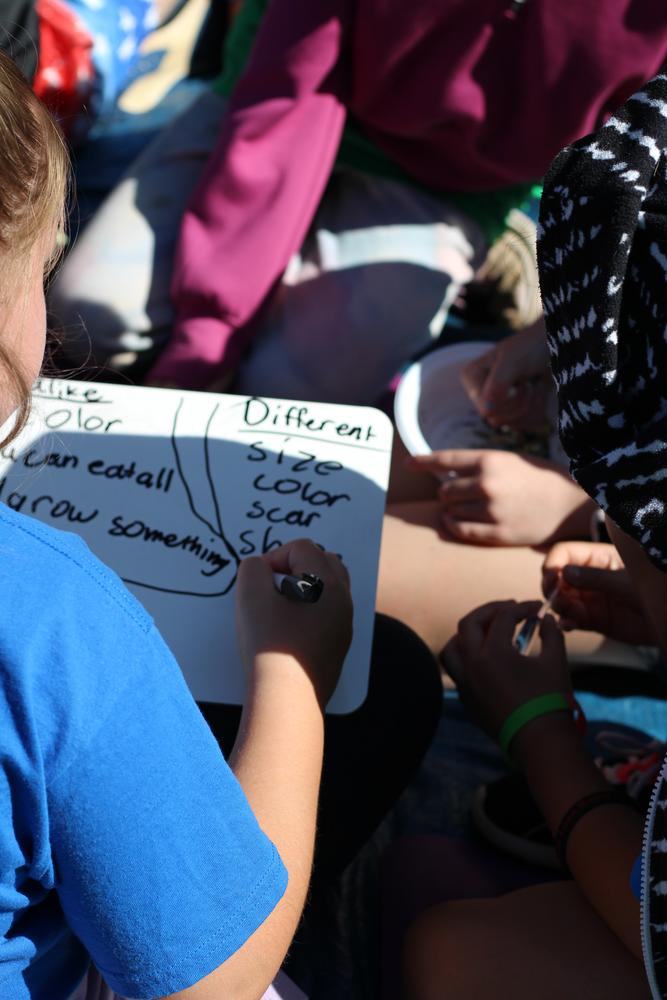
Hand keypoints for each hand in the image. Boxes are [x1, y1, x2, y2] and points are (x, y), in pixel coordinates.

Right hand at [235, 539, 352, 707]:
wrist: (288, 700)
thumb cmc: (269, 645)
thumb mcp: (250, 597)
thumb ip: (252, 570)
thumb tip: (260, 568)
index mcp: (327, 583)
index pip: (302, 548)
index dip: (274, 556)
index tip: (256, 581)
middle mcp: (343, 600)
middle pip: (325, 561)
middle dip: (295, 566)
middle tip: (271, 588)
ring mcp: (344, 625)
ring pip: (330, 588)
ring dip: (305, 587)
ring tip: (279, 607)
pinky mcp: (338, 647)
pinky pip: (328, 614)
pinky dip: (310, 610)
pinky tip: (287, 631)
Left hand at [408, 449, 587, 545]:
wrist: (570, 503)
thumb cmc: (537, 478)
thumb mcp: (509, 460)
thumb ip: (478, 466)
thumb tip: (443, 476)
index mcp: (490, 460)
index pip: (445, 460)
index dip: (423, 461)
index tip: (408, 463)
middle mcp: (488, 484)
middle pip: (445, 491)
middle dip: (448, 493)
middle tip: (460, 494)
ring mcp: (492, 511)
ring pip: (450, 511)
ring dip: (452, 510)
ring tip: (469, 508)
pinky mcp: (496, 534)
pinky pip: (460, 531)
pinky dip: (453, 526)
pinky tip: (456, 522)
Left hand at [442, 600, 570, 740]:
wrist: (541, 742)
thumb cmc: (551, 700)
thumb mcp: (556, 662)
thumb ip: (552, 634)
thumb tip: (546, 619)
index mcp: (493, 653)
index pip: (503, 618)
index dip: (522, 608)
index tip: (537, 608)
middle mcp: (472, 665)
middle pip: (468, 624)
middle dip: (489, 611)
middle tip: (509, 609)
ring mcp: (465, 684)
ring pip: (452, 648)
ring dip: (467, 634)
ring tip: (487, 632)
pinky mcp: (467, 700)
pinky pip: (457, 672)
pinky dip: (466, 659)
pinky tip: (486, 660)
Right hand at [460, 322, 551, 430]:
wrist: (553, 347)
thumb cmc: (531, 347)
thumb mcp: (513, 361)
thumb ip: (497, 384)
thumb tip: (485, 411)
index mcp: (471, 377)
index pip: (485, 408)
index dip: (508, 402)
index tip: (524, 383)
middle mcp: (479, 392)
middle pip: (496, 419)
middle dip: (521, 405)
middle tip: (532, 385)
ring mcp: (495, 402)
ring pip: (510, 424)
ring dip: (531, 408)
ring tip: (537, 387)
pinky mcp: (511, 410)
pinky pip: (521, 425)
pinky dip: (536, 412)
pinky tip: (539, 394)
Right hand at [542, 541, 655, 645]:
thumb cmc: (655, 589)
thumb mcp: (626, 582)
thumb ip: (596, 578)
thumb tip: (564, 573)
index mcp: (597, 557)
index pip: (564, 553)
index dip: (553, 564)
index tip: (551, 577)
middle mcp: (588, 577)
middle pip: (557, 577)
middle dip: (551, 587)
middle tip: (555, 597)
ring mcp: (589, 598)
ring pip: (562, 599)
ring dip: (558, 605)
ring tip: (565, 611)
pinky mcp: (593, 620)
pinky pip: (572, 619)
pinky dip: (566, 622)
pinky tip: (568, 625)